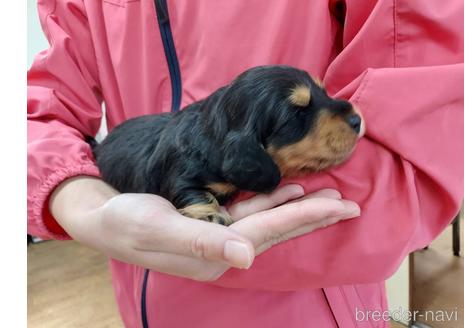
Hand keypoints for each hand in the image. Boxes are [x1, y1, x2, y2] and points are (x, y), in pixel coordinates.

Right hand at [50, 177, 359, 280]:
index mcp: (216, 252)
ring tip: (328, 198)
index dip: (306, 216)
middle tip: (350, 205)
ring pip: (268, 218)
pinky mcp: (211, 220)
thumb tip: (246, 257)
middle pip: (278, 227)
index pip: (270, 231)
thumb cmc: (126, 223)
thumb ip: (203, 243)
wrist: (102, 216)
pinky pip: (249, 210)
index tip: (341, 206)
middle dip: (314, 215)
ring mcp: (219, 234)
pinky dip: (272, 200)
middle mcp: (224, 247)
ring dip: (298, 207)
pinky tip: (288, 190)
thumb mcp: (158, 230)